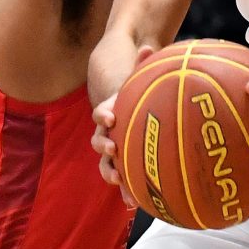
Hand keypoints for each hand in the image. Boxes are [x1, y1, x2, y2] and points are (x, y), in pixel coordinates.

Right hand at [90, 44, 155, 209]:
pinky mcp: (122, 161)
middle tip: (112, 150)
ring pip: (107, 163)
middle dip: (104, 147)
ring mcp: (113, 147)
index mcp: (110, 110)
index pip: (102, 112)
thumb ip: (141, 62)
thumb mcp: (137, 73)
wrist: (124, 99)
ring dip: (112, 173)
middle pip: (99, 140)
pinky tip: (136, 202)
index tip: (110, 116)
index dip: (104, 114)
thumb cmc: (134, 87)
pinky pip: (123, 176)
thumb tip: (149, 46)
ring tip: (121, 183)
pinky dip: (127, 188)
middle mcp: (107, 130)